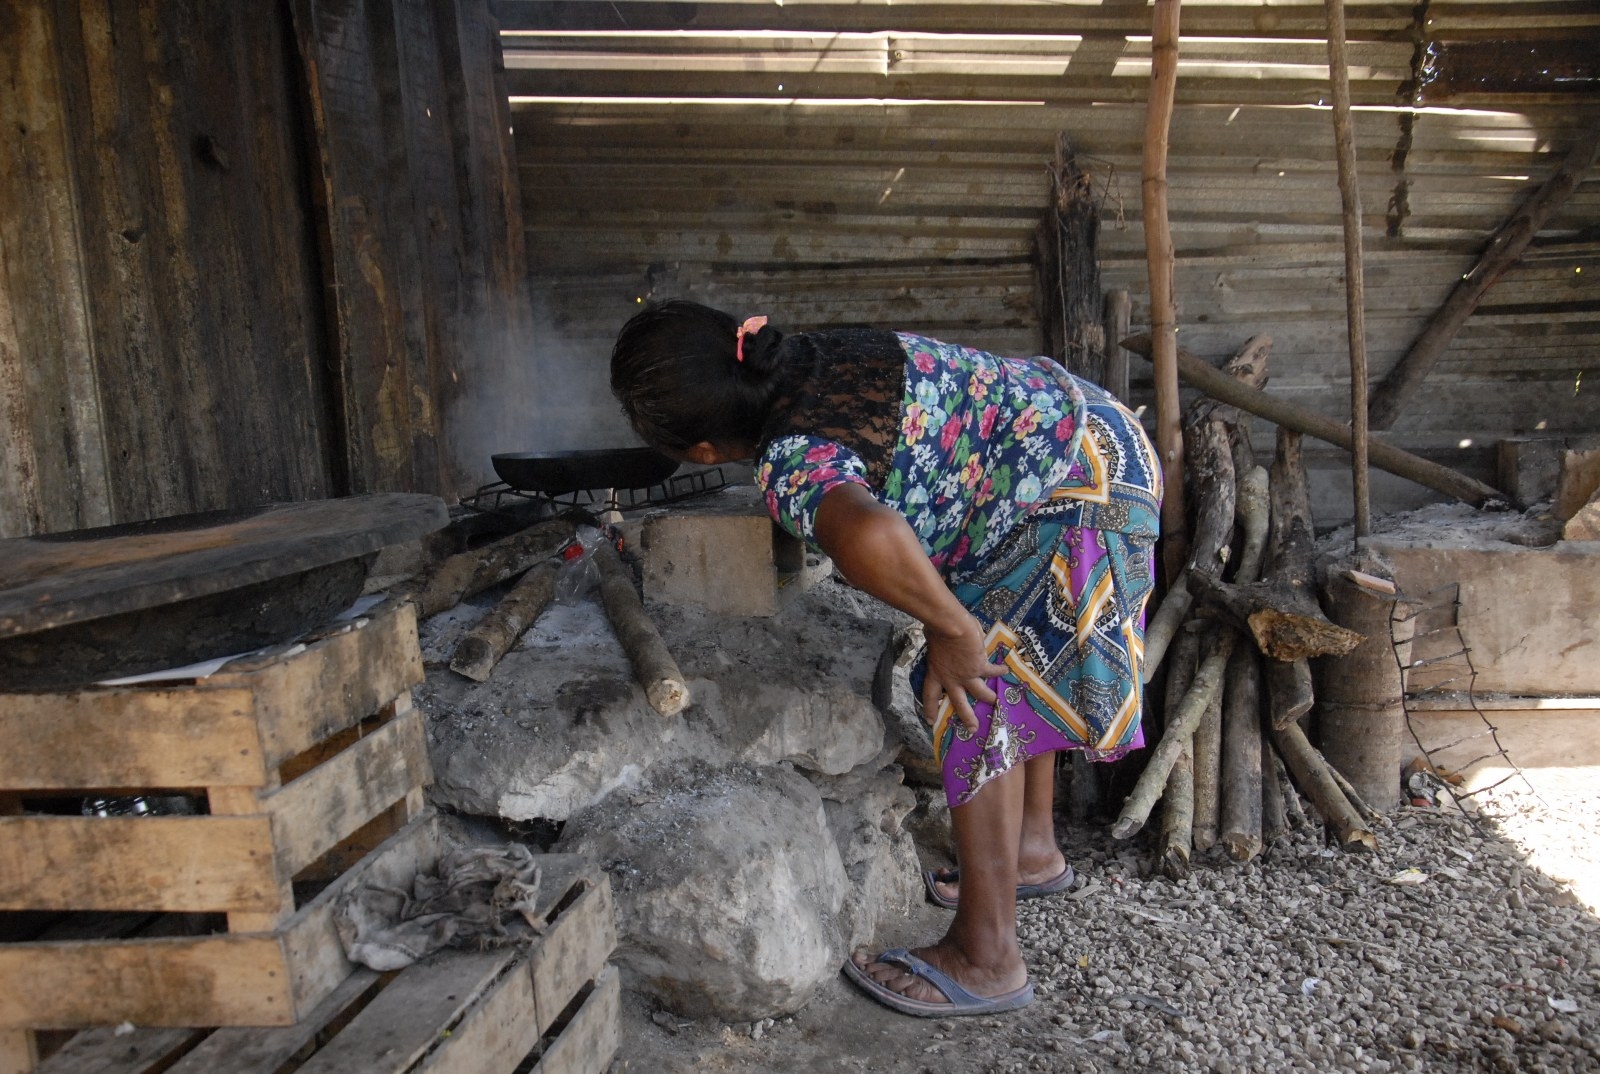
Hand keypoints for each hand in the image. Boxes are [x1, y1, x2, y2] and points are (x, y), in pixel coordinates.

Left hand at [920, 616, 1007, 733]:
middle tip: (972, 729)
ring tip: (996, 702)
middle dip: (966, 717)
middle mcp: (951, 679)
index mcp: (936, 673)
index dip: (931, 709)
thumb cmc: (937, 630)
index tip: (930, 721)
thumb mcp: (933, 641)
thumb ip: (938, 646)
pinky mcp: (980, 667)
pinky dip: (999, 670)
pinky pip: (992, 671)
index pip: (930, 695)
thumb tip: (936, 636)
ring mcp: (967, 675)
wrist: (951, 628)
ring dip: (989, 697)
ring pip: (980, 693)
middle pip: (959, 703)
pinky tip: (1005, 670)